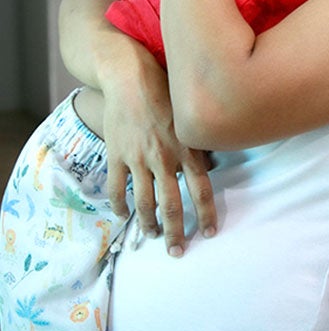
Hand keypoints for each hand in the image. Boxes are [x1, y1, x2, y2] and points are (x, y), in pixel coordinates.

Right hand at [102, 57, 216, 256]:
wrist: (132, 78)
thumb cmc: (168, 94)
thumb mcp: (191, 119)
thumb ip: (199, 145)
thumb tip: (209, 168)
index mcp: (187, 150)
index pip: (202, 190)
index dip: (207, 214)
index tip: (209, 233)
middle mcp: (164, 158)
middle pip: (172, 204)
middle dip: (176, 232)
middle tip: (178, 251)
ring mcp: (138, 158)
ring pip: (144, 201)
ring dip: (148, 223)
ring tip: (152, 237)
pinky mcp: (117, 155)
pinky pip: (117, 187)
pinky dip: (119, 204)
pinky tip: (122, 215)